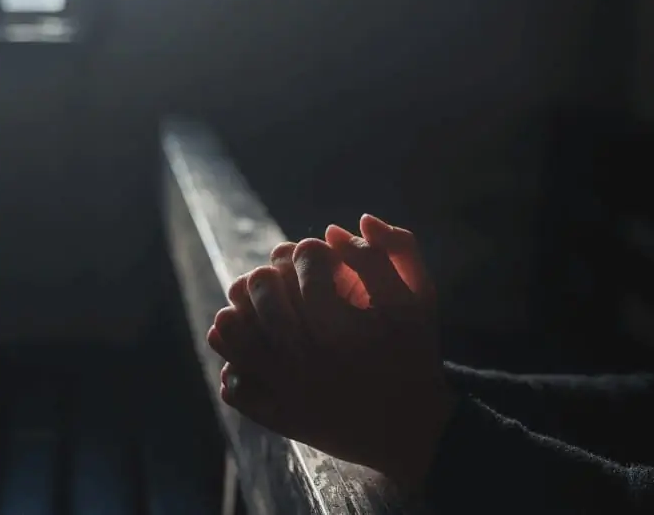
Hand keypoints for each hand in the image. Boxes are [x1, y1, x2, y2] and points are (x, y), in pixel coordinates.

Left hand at [207, 215, 454, 490]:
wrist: (411, 429)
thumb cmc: (415, 355)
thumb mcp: (420, 300)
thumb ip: (395, 252)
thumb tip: (344, 225)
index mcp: (345, 325)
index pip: (306, 265)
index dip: (306, 249)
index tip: (312, 250)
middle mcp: (312, 360)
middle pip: (264, 293)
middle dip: (270, 272)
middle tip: (279, 272)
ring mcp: (291, 392)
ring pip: (238, 336)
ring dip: (240, 310)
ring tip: (255, 303)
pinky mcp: (281, 420)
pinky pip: (237, 387)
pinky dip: (234, 364)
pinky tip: (252, 348)